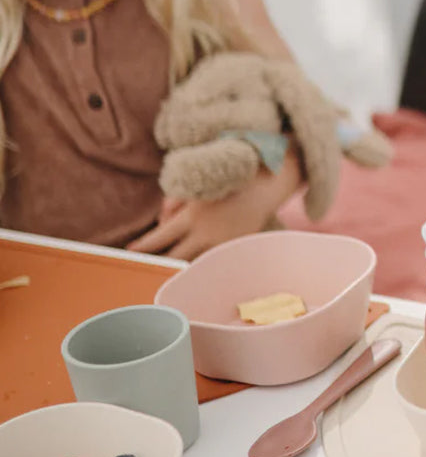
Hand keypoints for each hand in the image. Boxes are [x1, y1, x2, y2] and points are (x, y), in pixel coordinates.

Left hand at [128, 146, 302, 259]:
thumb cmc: (227, 181)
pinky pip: (211, 261)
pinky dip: (199, 264)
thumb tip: (161, 222)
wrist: (265, 188)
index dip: (141, 248)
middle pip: (172, 258)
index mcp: (193, 217)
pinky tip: (192, 270)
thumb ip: (173, 203)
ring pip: (192, 264)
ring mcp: (221, 245)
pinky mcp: (234, 249)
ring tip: (162, 275)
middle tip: (139, 271)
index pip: (159, 238)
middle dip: (155, 265)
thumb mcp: (195, 188)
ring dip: (178, 268)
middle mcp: (206, 235)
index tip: (129, 252)